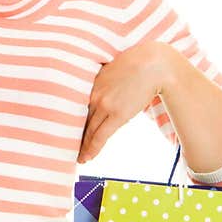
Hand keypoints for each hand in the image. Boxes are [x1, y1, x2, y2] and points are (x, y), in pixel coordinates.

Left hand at [77, 42, 172, 163]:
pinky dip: (92, 149)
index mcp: (91, 83)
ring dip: (83, 147)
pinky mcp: (117, 115)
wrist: (154, 64)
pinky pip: (100, 136)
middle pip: (80, 121)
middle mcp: (94, 95)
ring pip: (89, 131)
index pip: (78, 109)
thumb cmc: (138, 64)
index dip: (72, 123)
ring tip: (79, 158)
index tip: (68, 132)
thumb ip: (103, 82)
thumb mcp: (113, 69)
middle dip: (74, 137)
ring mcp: (104, 105)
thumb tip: (104, 91)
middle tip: (68, 149)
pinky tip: (87, 158)